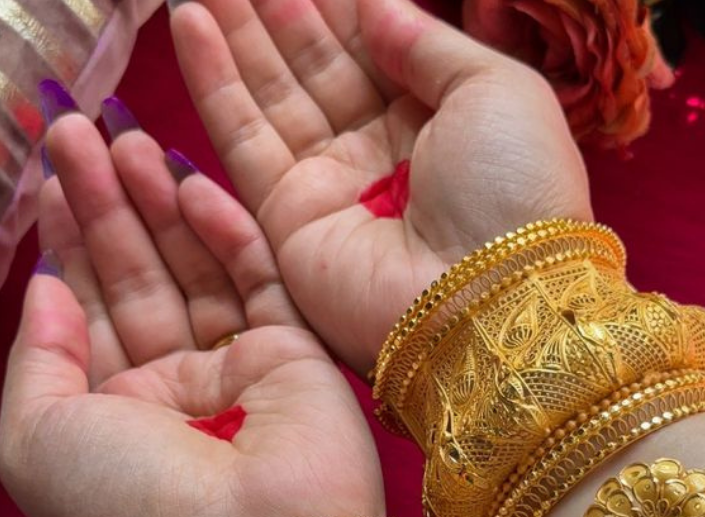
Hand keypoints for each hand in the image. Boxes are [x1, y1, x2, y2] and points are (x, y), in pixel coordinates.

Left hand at [0, 109, 384, 516]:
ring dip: (160, 206)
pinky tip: (186, 184)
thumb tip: (45, 289)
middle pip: (140, 282)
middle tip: (77, 131)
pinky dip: (227, 234)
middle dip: (108, 209)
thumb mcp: (37, 441)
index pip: (89, 316)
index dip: (68, 247)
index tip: (48, 182)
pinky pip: (260, 283)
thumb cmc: (127, 507)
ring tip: (124, 137)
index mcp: (115, 421)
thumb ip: (38, 359)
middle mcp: (178, 396)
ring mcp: (241, 377)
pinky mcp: (298, 359)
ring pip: (197, 274)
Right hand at [170, 0, 591, 375]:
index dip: (336, 6)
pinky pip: (244, 142)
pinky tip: (191, 24)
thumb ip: (430, 43)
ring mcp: (333, 191)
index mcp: (439, 123)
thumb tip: (376, 5)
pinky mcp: (289, 224)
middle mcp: (381, 156)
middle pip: (316, 69)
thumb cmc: (513, 189)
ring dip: (235, 37)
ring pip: (273, 98)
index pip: (374, 49)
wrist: (486, 299)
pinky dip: (216, 85)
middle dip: (275, 13)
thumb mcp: (498, 90)